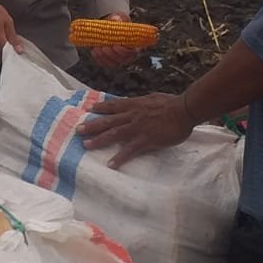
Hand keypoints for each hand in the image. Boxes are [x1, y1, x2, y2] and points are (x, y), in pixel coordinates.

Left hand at [78, 92, 195, 166]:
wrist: (184, 110)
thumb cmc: (172, 104)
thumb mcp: (154, 98)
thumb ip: (144, 103)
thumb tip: (140, 103)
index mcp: (135, 105)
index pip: (114, 105)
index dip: (100, 107)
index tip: (89, 108)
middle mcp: (132, 115)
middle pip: (108, 120)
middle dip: (92, 125)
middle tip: (78, 130)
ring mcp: (137, 128)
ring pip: (113, 134)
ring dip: (99, 140)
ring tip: (86, 146)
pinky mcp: (145, 140)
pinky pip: (129, 150)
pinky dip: (119, 158)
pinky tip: (111, 164)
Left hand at [89, 11, 139, 69]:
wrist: (109, 27)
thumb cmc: (118, 22)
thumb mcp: (120, 17)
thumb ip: (118, 18)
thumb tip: (115, 19)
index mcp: (133, 45)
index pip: (132, 53)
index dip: (123, 51)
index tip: (115, 46)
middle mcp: (127, 54)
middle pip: (121, 60)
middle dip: (111, 54)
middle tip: (104, 47)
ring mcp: (117, 59)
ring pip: (112, 63)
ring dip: (103, 57)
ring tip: (97, 48)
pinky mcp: (108, 61)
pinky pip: (104, 63)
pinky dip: (98, 58)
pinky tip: (94, 50)